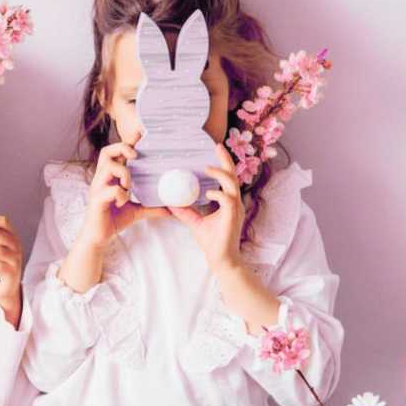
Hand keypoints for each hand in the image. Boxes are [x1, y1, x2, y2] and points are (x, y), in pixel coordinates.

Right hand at [79, 142, 170, 247]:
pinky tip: (122, 203)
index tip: (140, 135)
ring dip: (123, 173)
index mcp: (110, 177)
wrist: (98, 237)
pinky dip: (120, 194)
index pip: (115, 153)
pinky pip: (111, 189)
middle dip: (121, 148)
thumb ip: (152, 207)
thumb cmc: (113, 219)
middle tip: (135, 156)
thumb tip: (172, 209)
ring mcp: (98, 188)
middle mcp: (102, 179)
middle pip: (106, 152)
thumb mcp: (137, 211)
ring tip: (128, 186)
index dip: (127, 142)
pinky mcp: (97, 200)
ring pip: (108, 167)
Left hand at [167, 143, 244, 274]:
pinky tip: (208, 193)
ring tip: (207, 167)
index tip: (214, 150)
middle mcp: (234, 202)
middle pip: (233, 175)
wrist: (220, 259)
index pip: (227, 178)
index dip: (222, 164)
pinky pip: (228, 199)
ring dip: (220, 173)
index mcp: (228, 201)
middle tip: (217, 146)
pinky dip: (218, 194)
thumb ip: (185, 211)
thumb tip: (170, 202)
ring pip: (232, 184)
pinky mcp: (233, 216)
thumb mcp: (194, 222)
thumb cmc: (211, 241)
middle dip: (226, 160)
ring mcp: (235, 209)